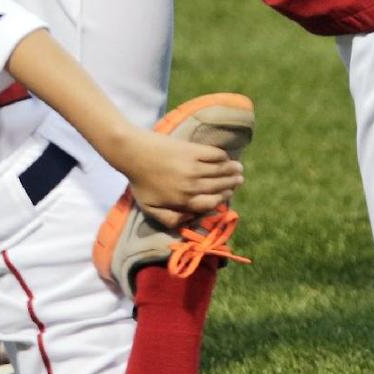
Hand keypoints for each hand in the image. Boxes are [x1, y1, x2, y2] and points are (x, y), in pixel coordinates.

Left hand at [118, 129, 243, 229]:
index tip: (227, 195)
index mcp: (183, 201)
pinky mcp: (192, 150)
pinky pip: (214, 154)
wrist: (133, 152)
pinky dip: (223, 156)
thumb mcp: (150, 209)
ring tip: (239, 169)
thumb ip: (169, 219)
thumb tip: (187, 223)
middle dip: (231, 184)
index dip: (221, 200)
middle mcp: (192, 185)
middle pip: (218, 186)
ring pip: (220, 170)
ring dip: (232, 170)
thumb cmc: (140, 182)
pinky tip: (226, 157)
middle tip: (239, 180)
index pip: (210, 203)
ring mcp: (193, 166)